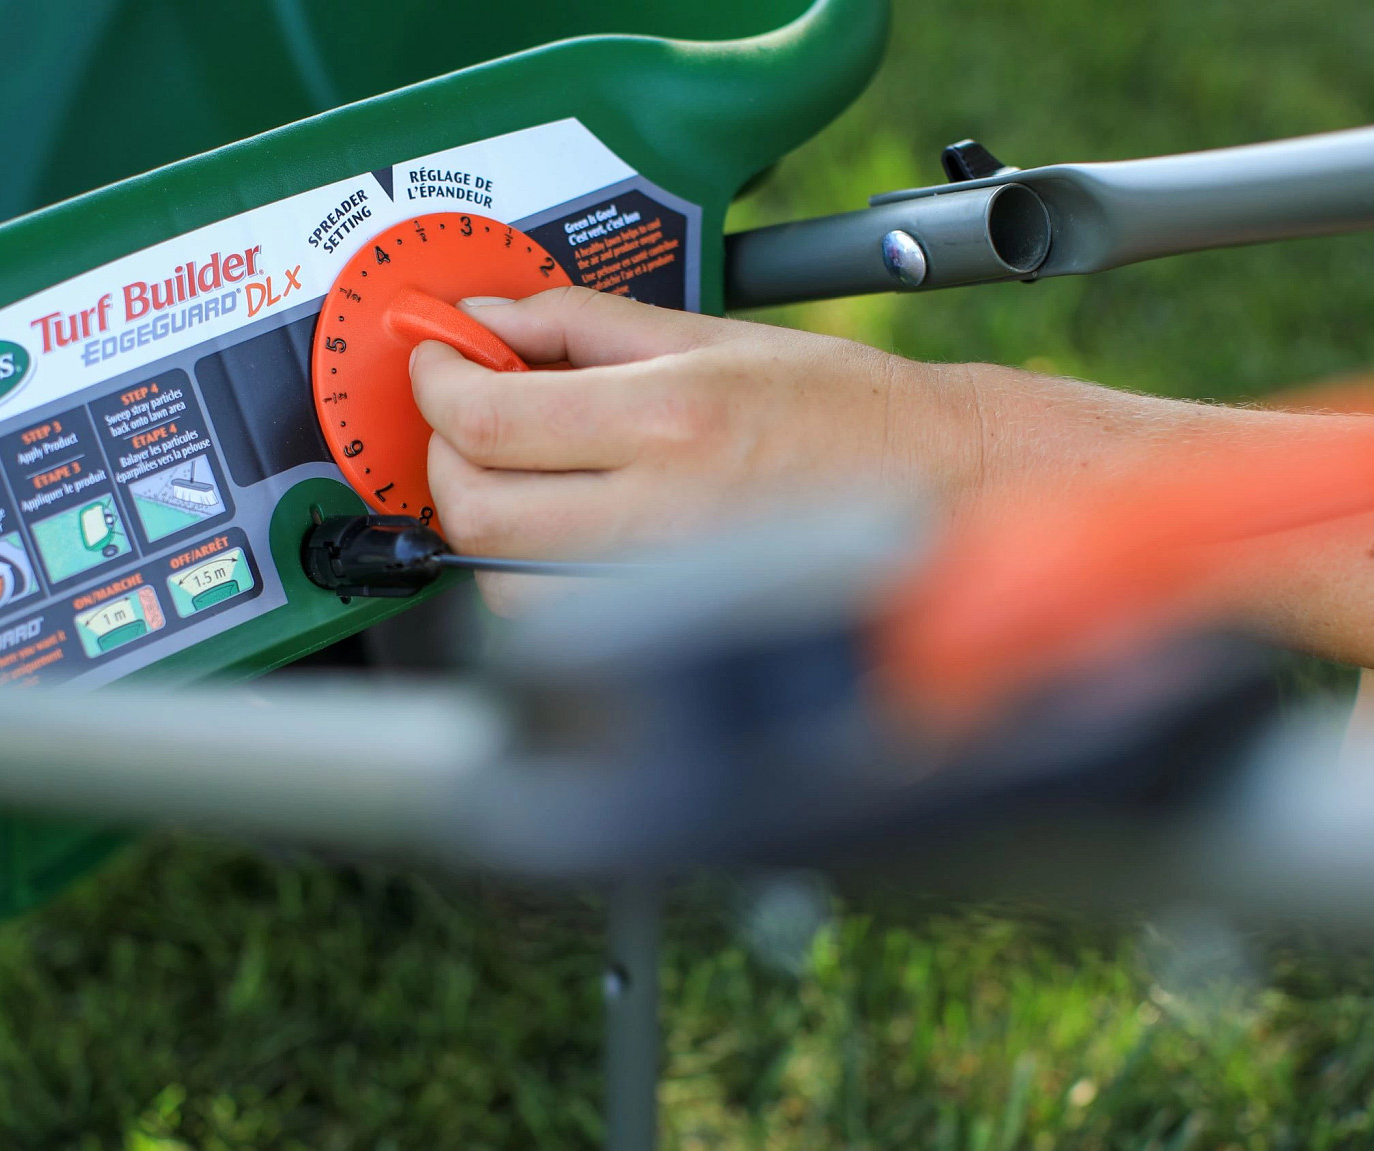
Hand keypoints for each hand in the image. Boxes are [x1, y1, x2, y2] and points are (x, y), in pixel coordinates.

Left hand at [409, 287, 973, 611]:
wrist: (939, 486)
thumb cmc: (840, 409)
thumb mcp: (708, 332)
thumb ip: (580, 323)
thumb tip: (484, 318)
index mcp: (670, 417)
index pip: (489, 419)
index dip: (434, 386)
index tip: (436, 363)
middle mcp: (662, 510)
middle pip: (475, 508)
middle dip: (444, 455)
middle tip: (467, 417)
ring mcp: (664, 583)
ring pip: (498, 579)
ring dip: (484, 521)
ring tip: (526, 474)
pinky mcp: (671, 628)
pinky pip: (552, 617)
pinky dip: (528, 575)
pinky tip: (565, 530)